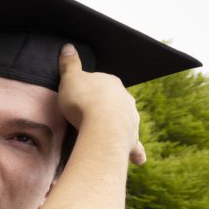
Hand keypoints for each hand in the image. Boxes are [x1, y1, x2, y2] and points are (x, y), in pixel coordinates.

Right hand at [57, 44, 144, 164]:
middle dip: (105, 108)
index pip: (101, 84)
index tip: (79, 98)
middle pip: (115, 102)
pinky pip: (135, 147)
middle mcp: (125, 99)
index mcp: (111, 83)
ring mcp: (130, 119)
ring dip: (118, 127)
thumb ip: (69, 64)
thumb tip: (68, 47)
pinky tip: (140, 161)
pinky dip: (137, 154)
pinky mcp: (131, 139)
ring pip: (125, 122)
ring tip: (105, 135)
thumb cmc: (83, 101)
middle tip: (89, 117)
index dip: (89, 91)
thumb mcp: (70, 79)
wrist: (101, 124)